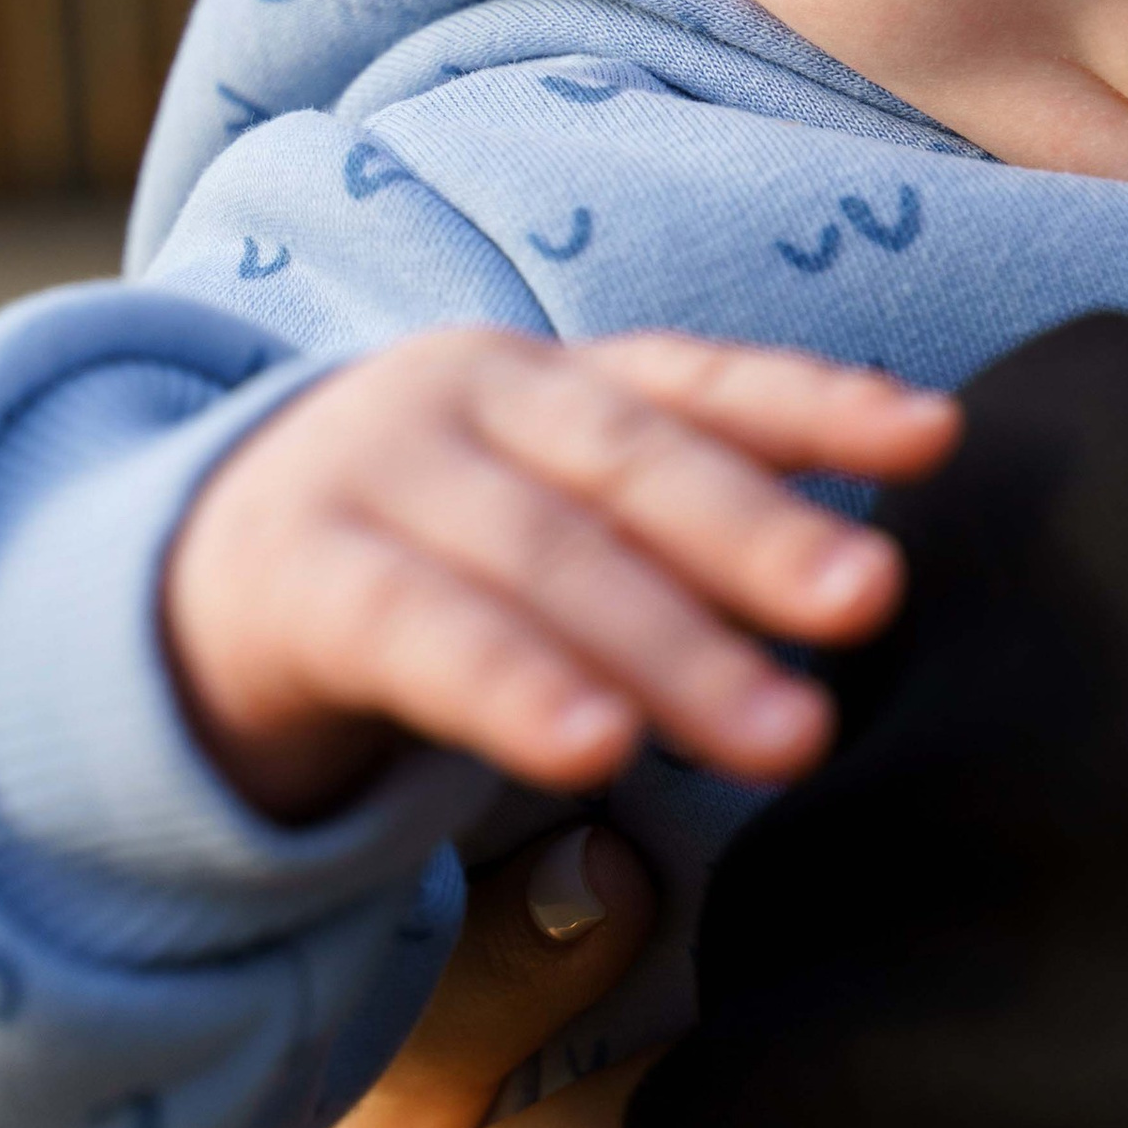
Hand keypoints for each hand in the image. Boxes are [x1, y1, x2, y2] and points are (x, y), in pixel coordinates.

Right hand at [164, 327, 958, 817]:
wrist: (188, 580)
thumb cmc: (427, 554)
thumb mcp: (551, 519)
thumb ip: (680, 538)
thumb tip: (868, 589)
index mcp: (551, 379)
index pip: (699, 380)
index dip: (817, 403)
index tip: (939, 438)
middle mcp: (471, 398)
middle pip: (631, 464)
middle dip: (759, 532)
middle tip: (871, 600)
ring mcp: (376, 475)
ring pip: (541, 557)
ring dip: (669, 646)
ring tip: (783, 734)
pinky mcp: (299, 579)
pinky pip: (421, 635)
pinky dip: (515, 686)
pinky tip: (595, 749)